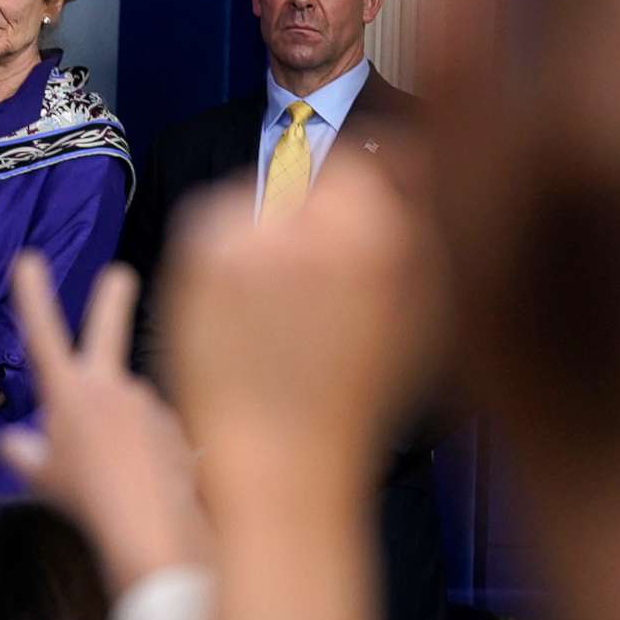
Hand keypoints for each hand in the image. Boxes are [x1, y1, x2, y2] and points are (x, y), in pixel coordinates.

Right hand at [0, 257, 207, 589]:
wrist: (148, 525)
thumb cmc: (83, 501)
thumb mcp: (40, 479)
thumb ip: (20, 454)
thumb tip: (11, 442)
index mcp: (67, 393)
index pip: (43, 336)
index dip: (32, 296)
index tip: (28, 258)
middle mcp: (109, 386)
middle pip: (107, 330)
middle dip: (110, 298)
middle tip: (119, 273)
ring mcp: (147, 402)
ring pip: (127, 403)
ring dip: (119, 424)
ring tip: (114, 473)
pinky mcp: (176, 422)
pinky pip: (153, 431)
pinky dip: (144, 448)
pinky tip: (142, 480)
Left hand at [159, 158, 436, 492]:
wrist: (279, 457)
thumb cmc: (358, 396)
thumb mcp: (423, 311)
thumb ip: (423, 229)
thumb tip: (417, 168)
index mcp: (382, 238)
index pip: (368, 161)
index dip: (366, 184)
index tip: (362, 206)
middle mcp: (313, 229)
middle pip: (312, 177)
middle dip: (317, 208)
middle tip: (316, 262)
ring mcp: (247, 241)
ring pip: (257, 196)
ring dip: (268, 224)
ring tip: (278, 290)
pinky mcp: (195, 261)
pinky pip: (213, 222)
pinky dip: (226, 244)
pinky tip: (242, 296)